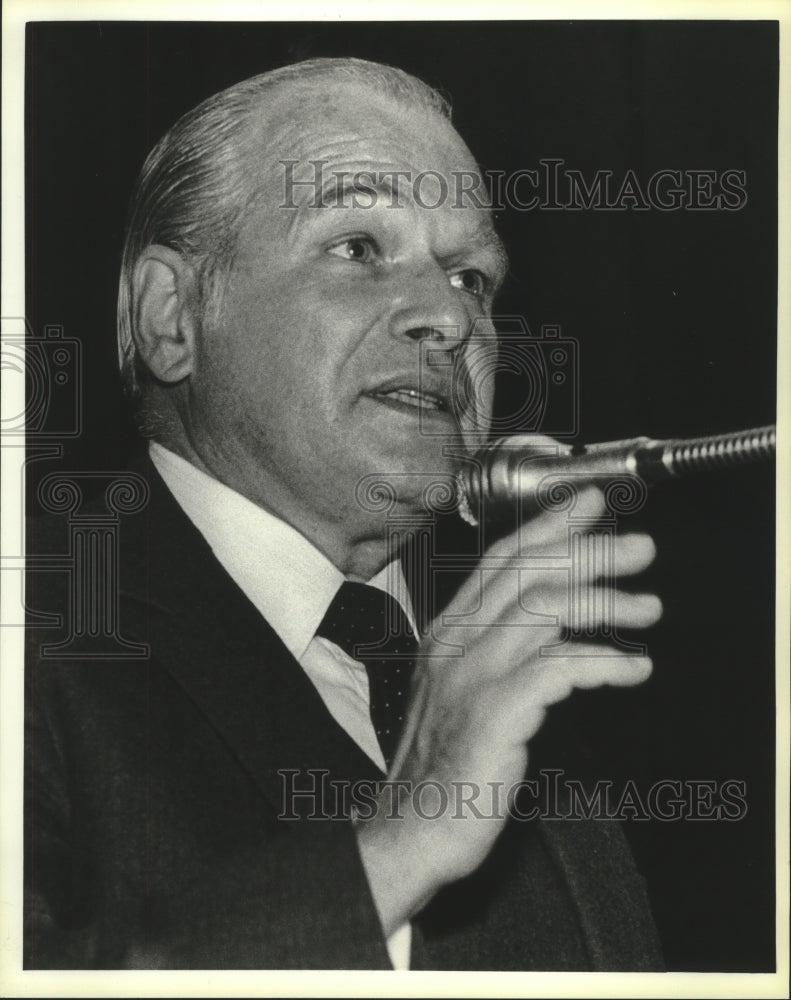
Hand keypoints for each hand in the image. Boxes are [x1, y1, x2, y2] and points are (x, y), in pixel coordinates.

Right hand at [355, 485, 660, 933]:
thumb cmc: (441, 765)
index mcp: (448, 633)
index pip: (501, 560)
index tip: (590, 504)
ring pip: (544, 609)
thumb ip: (498, 651)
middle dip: (590, 551)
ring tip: (647, 610)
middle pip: (528, 572)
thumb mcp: (461, 692)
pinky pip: (558, 668)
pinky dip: (603, 661)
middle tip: (639, 550)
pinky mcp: (492, 715)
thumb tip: (555, 624)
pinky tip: (631, 669)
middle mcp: (455, 645)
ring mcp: (471, 678)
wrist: (409, 829)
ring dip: (605, 602)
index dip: (549, 526)